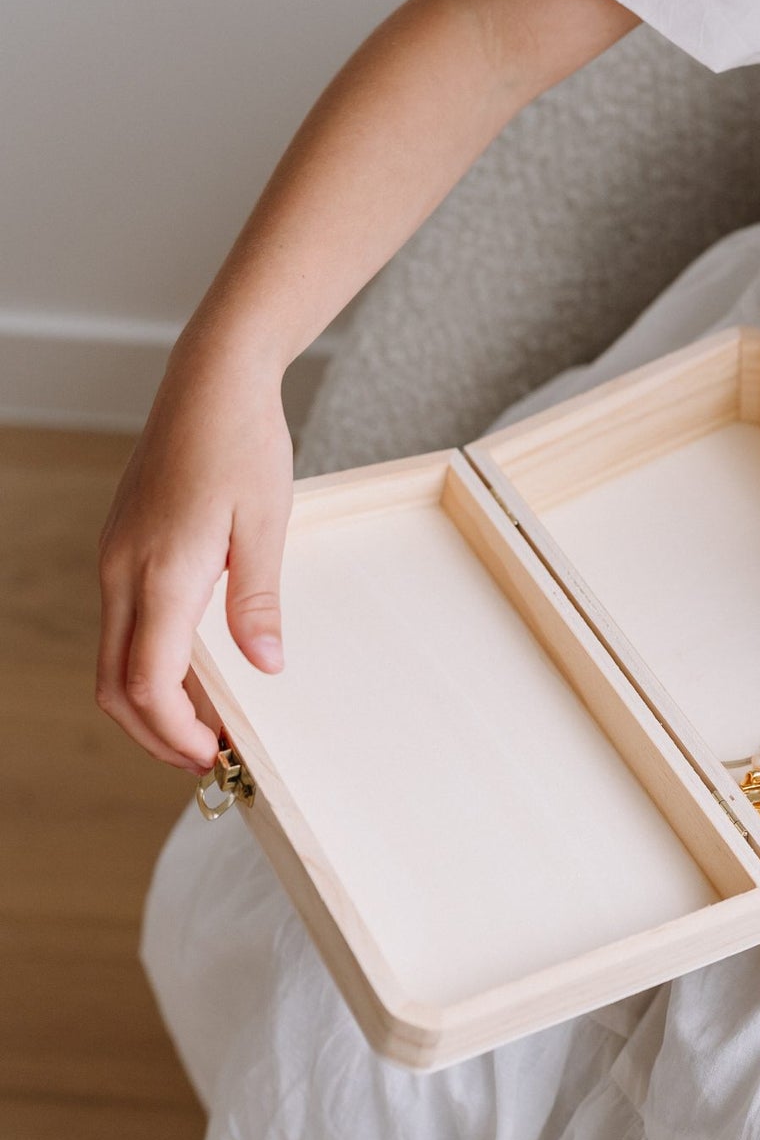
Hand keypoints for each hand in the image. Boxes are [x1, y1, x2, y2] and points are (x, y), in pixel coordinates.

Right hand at [97, 349, 293, 771]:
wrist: (210, 380)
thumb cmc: (243, 442)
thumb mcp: (267, 523)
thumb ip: (259, 600)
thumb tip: (266, 668)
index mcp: (162, 573)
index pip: (149, 683)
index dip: (177, 732)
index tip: (216, 756)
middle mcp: (123, 571)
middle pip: (114, 685)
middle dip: (155, 734)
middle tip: (208, 759)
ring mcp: (116, 558)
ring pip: (112, 657)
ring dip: (149, 703)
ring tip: (204, 723)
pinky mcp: (121, 546)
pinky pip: (121, 624)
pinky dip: (147, 664)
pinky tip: (194, 669)